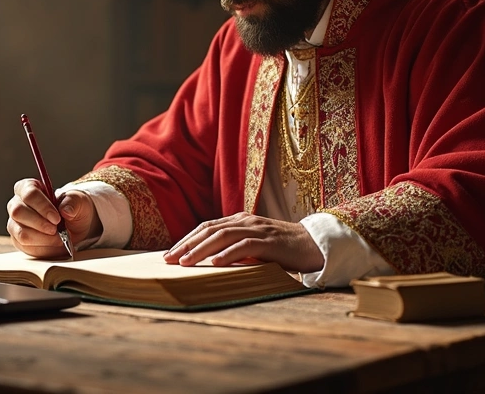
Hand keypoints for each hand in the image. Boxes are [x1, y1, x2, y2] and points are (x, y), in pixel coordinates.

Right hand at [6, 179, 100, 257]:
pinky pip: (25, 246)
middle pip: (18, 212)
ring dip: (42, 238)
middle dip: (40, 223)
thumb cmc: (73, 209)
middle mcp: (17, 204)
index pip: (29, 193)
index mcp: (28, 187)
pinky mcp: (18, 240)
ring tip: (58, 238)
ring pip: (21, 232)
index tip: (56, 218)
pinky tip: (53, 243)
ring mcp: (15, 223)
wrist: (74, 227)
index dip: (42, 206)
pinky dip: (42, 247)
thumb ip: (73, 202)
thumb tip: (65, 210)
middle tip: (56, 229)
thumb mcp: (79, 201)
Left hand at [162, 213, 324, 272]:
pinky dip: (229, 254)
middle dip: (187, 244)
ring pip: (223, 236)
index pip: (207, 227)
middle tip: (168, 259)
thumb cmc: (283, 249)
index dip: (187, 239)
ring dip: (201, 250)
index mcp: (240, 220)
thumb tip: (209, 263)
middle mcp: (246, 221)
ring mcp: (258, 229)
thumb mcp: (254, 246)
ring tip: (185, 263)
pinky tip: (215, 264)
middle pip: (210, 230)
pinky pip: (246, 246)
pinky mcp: (270, 242)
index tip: (170, 253)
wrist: (316, 245)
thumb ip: (235, 249)